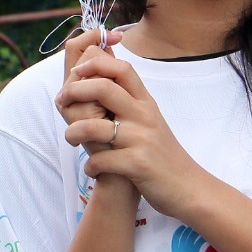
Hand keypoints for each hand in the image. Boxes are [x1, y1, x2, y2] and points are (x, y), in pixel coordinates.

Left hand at [56, 47, 207, 219]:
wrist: (188, 187)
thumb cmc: (162, 153)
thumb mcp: (150, 120)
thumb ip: (130, 100)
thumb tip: (105, 77)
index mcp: (146, 102)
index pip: (122, 68)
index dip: (95, 63)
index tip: (76, 72)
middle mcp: (144, 116)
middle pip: (104, 88)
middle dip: (75, 91)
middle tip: (62, 101)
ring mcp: (141, 140)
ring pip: (93, 127)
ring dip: (73, 132)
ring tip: (71, 138)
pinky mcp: (137, 165)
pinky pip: (100, 160)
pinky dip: (90, 166)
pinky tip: (92, 169)